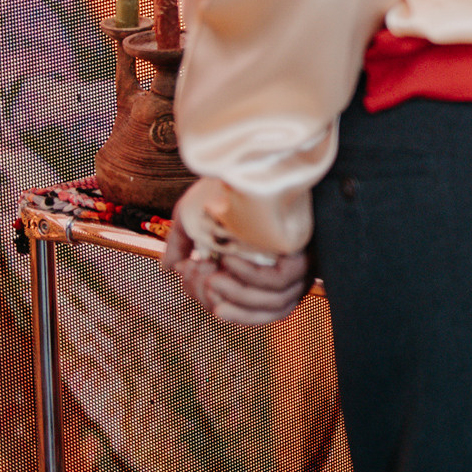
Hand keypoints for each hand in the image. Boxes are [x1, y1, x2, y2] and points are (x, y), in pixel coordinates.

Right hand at [165, 186, 308, 325]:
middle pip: (237, 308)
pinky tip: (231, 259)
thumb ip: (181, 242)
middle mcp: (268, 274)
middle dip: (206, 294)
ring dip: (224, 291)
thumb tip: (169, 268)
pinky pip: (276, 282)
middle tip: (195, 268)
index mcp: (244, 269)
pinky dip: (249, 277)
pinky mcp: (302, 257)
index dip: (200, 294)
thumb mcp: (193, 216)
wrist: (251, 163)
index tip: (188, 270)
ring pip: (257, 304)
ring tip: (207, 267)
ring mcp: (288, 269)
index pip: (222, 303)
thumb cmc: (224, 187)